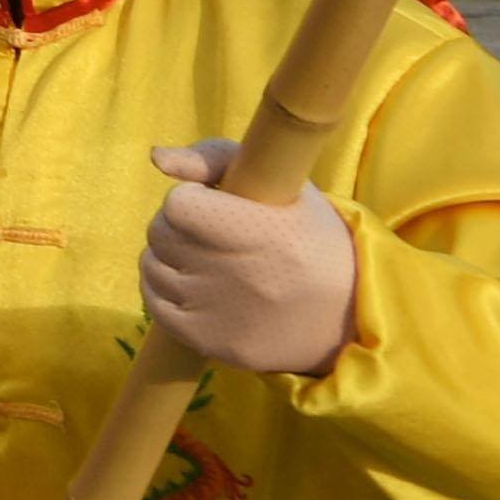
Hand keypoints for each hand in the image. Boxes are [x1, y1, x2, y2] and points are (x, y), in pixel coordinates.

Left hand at [143, 141, 358, 377]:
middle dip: (180, 227)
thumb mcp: (283, 185)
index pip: (179, 205)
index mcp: (262, 232)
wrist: (347, 315)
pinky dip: (164, 290)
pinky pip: (154, 304)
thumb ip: (214, 157)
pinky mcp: (210, 342)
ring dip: (170, 258)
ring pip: (152, 266)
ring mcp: (222, 314)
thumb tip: (157, 158)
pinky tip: (196, 285)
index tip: (215, 205)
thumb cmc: (308, 238)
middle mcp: (240, 276)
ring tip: (209, 261)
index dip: (192, 199)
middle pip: (161, 233)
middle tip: (215, 236)